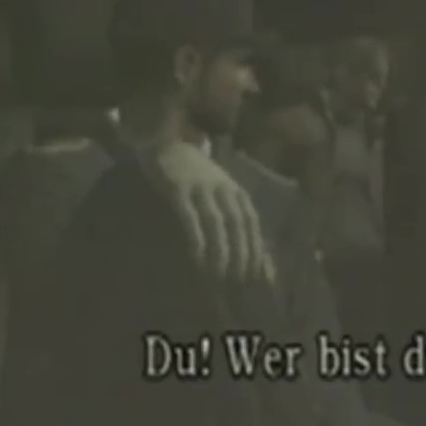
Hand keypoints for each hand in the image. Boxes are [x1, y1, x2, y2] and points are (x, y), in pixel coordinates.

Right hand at [142, 141, 276, 284]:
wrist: (170, 146)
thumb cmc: (201, 178)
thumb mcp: (223, 194)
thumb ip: (236, 218)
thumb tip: (251, 251)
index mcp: (237, 192)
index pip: (251, 223)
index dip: (255, 248)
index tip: (255, 273)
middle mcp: (223, 189)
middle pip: (237, 224)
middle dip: (240, 253)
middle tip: (237, 279)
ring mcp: (201, 188)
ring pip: (216, 222)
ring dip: (220, 249)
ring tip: (219, 273)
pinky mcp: (179, 189)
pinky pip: (190, 216)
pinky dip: (196, 237)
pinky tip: (197, 256)